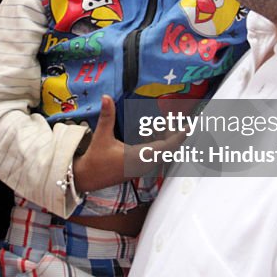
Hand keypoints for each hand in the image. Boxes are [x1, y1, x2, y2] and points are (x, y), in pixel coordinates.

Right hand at [73, 96, 188, 192]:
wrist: (87, 178)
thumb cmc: (95, 160)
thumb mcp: (101, 136)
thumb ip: (107, 116)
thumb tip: (106, 97)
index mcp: (139, 157)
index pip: (167, 147)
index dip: (179, 136)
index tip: (189, 126)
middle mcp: (145, 164)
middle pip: (168, 149)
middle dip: (172, 132)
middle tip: (174, 117)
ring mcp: (143, 168)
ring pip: (162, 152)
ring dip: (165, 137)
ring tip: (164, 122)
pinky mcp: (139, 168)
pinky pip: (156, 155)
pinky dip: (158, 143)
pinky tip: (152, 132)